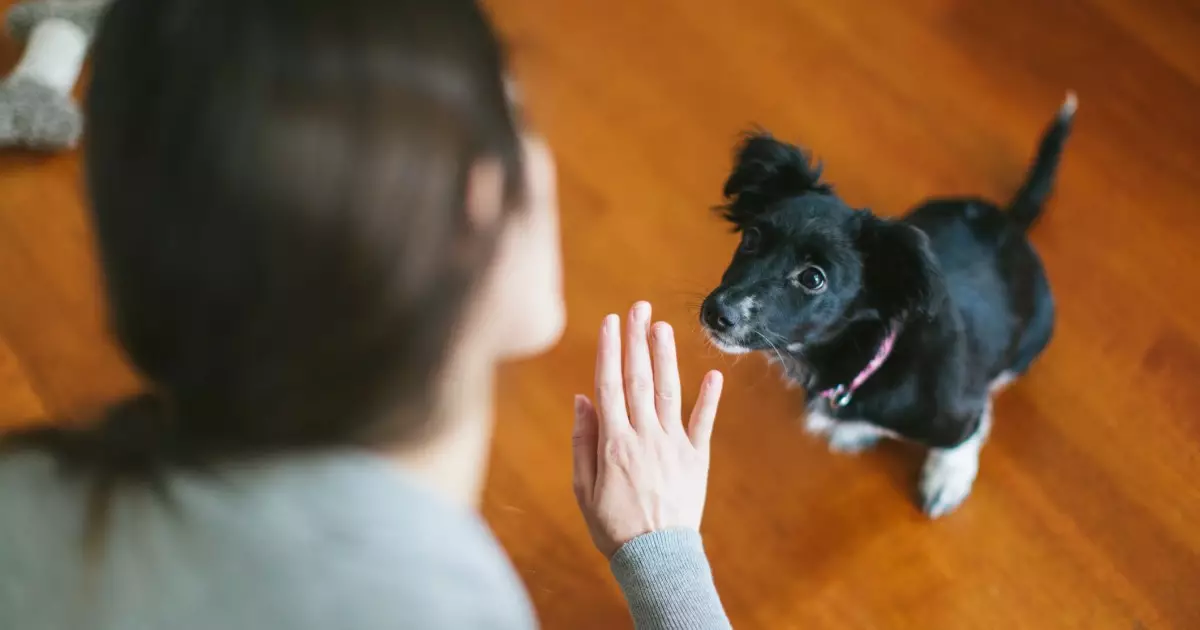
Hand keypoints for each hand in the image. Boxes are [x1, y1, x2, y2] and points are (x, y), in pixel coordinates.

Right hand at [572, 301, 723, 557]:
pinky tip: (713, 373)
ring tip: (663, 327)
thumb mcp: (583, 488)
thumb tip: (583, 399)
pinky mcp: (696, 459)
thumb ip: (583, 440)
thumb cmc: (613, 526)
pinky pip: (703, 423)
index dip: (610, 350)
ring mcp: (673, 445)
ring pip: (668, 392)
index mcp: (613, 442)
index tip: (610, 322)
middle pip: (638, 378)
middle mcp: (644, 436)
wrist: (656, 558)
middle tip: (639, 307)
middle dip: (637, 340)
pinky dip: (709, 398)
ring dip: (666, 357)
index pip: (609, 384)